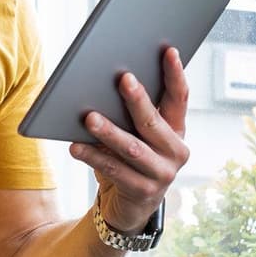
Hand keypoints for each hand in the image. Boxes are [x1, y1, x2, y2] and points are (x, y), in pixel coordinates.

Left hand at [69, 47, 190, 230]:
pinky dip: (93, 156)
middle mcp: (176, 151)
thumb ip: (131, 113)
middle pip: (154, 121)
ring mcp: (162, 174)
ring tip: (89, 117)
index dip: (175, 74)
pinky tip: (76, 147)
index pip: (180, 97)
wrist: (130, 206)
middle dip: (137, 99)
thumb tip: (107, 81)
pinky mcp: (144, 192)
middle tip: (122, 78)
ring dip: (109, 131)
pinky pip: (114, 170)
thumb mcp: (136, 134)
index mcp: (177, 130)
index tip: (168, 50)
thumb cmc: (129, 159)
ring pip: (132, 147)